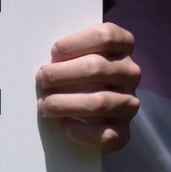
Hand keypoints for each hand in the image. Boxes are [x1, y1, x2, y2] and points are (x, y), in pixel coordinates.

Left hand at [36, 22, 139, 151]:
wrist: (87, 109)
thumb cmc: (73, 72)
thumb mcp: (73, 53)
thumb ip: (65, 50)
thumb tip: (40, 58)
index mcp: (122, 46)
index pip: (106, 36)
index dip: (75, 43)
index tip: (54, 52)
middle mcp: (130, 73)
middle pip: (97, 68)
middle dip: (61, 74)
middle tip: (41, 79)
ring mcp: (129, 102)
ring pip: (99, 102)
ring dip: (64, 104)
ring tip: (44, 105)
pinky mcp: (123, 130)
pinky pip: (106, 135)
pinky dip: (82, 131)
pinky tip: (65, 125)